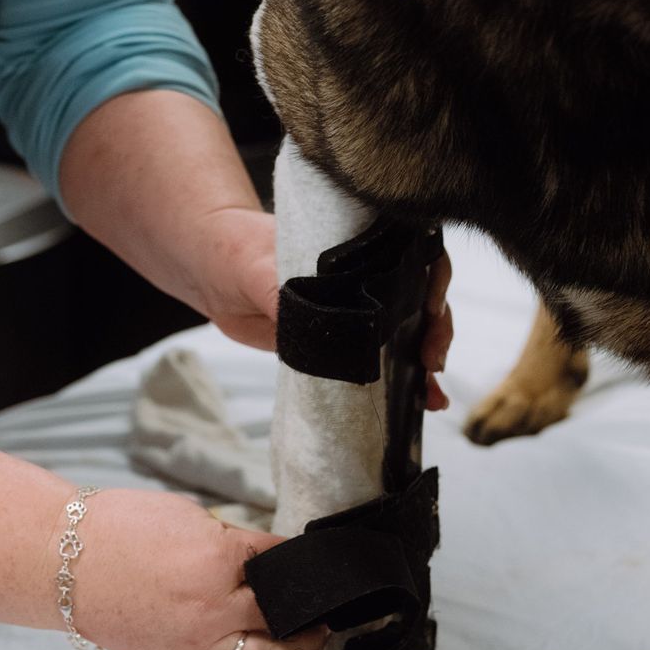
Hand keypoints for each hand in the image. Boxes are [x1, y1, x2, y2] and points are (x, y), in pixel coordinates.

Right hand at [63, 487, 328, 649]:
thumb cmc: (119, 529)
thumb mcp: (187, 516)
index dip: (300, 559)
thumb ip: (231, 540)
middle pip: (282, 614)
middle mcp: (213, 608)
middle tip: (324, 603)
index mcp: (218, 559)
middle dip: (309, 608)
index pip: (280, 561)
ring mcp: (197, 645)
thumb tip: (263, 554)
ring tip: (313, 639)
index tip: (313, 561)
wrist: (65, 564)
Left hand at [183, 208, 454, 409]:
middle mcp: (368, 276)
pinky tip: (420, 402)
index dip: (434, 280)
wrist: (213, 274)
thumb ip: (284, 295)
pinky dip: (401, 384)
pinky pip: (377, 362)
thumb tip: (314, 328)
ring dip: (425, 363)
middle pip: (421, 298)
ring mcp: (358, 310)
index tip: (430, 307)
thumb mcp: (259, 269)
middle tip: (431, 359)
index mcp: (359, 247)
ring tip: (432, 394)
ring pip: (406, 333)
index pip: (416, 256)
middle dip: (436, 330)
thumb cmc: (238, 253)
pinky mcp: (341, 341)